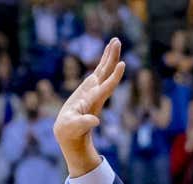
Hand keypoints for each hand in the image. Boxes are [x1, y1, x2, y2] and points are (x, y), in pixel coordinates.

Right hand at [53, 38, 125, 177]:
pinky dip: (104, 60)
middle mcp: (97, 93)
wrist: (71, 133)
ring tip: (115, 41)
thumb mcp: (75, 127)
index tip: (122, 65)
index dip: (114, 77)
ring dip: (110, 55)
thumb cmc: (70, 131)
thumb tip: (95, 121)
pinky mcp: (90, 87)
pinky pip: (99, 71)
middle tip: (117, 41)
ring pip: (104, 69)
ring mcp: (94, 89)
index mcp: (93, 101)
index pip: (107, 87)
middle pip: (107, 73)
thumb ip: (84, 123)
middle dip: (112, 58)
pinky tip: (108, 51)